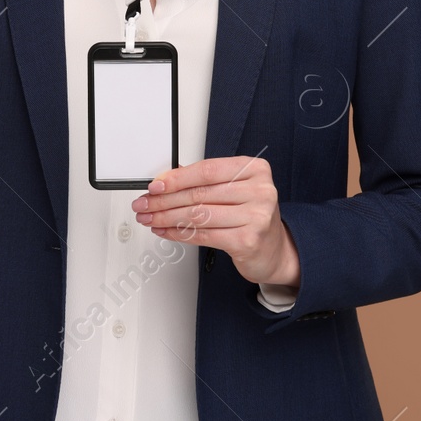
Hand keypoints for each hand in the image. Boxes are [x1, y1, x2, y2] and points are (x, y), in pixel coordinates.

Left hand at [130, 155, 301, 288]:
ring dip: (167, 217)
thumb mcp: (234, 190)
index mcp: (255, 169)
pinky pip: (203, 235)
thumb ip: (205, 182)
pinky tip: (166, 231)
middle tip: (145, 203)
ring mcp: (256, 216)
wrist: (274, 250)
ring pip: (198, 215)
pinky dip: (178, 234)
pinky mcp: (248, 240)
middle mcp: (259, 191)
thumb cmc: (251, 215)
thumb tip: (165, 180)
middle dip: (165, 200)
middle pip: (200, 193)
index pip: (207, 170)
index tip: (156, 184)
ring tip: (150, 218)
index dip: (177, 178)